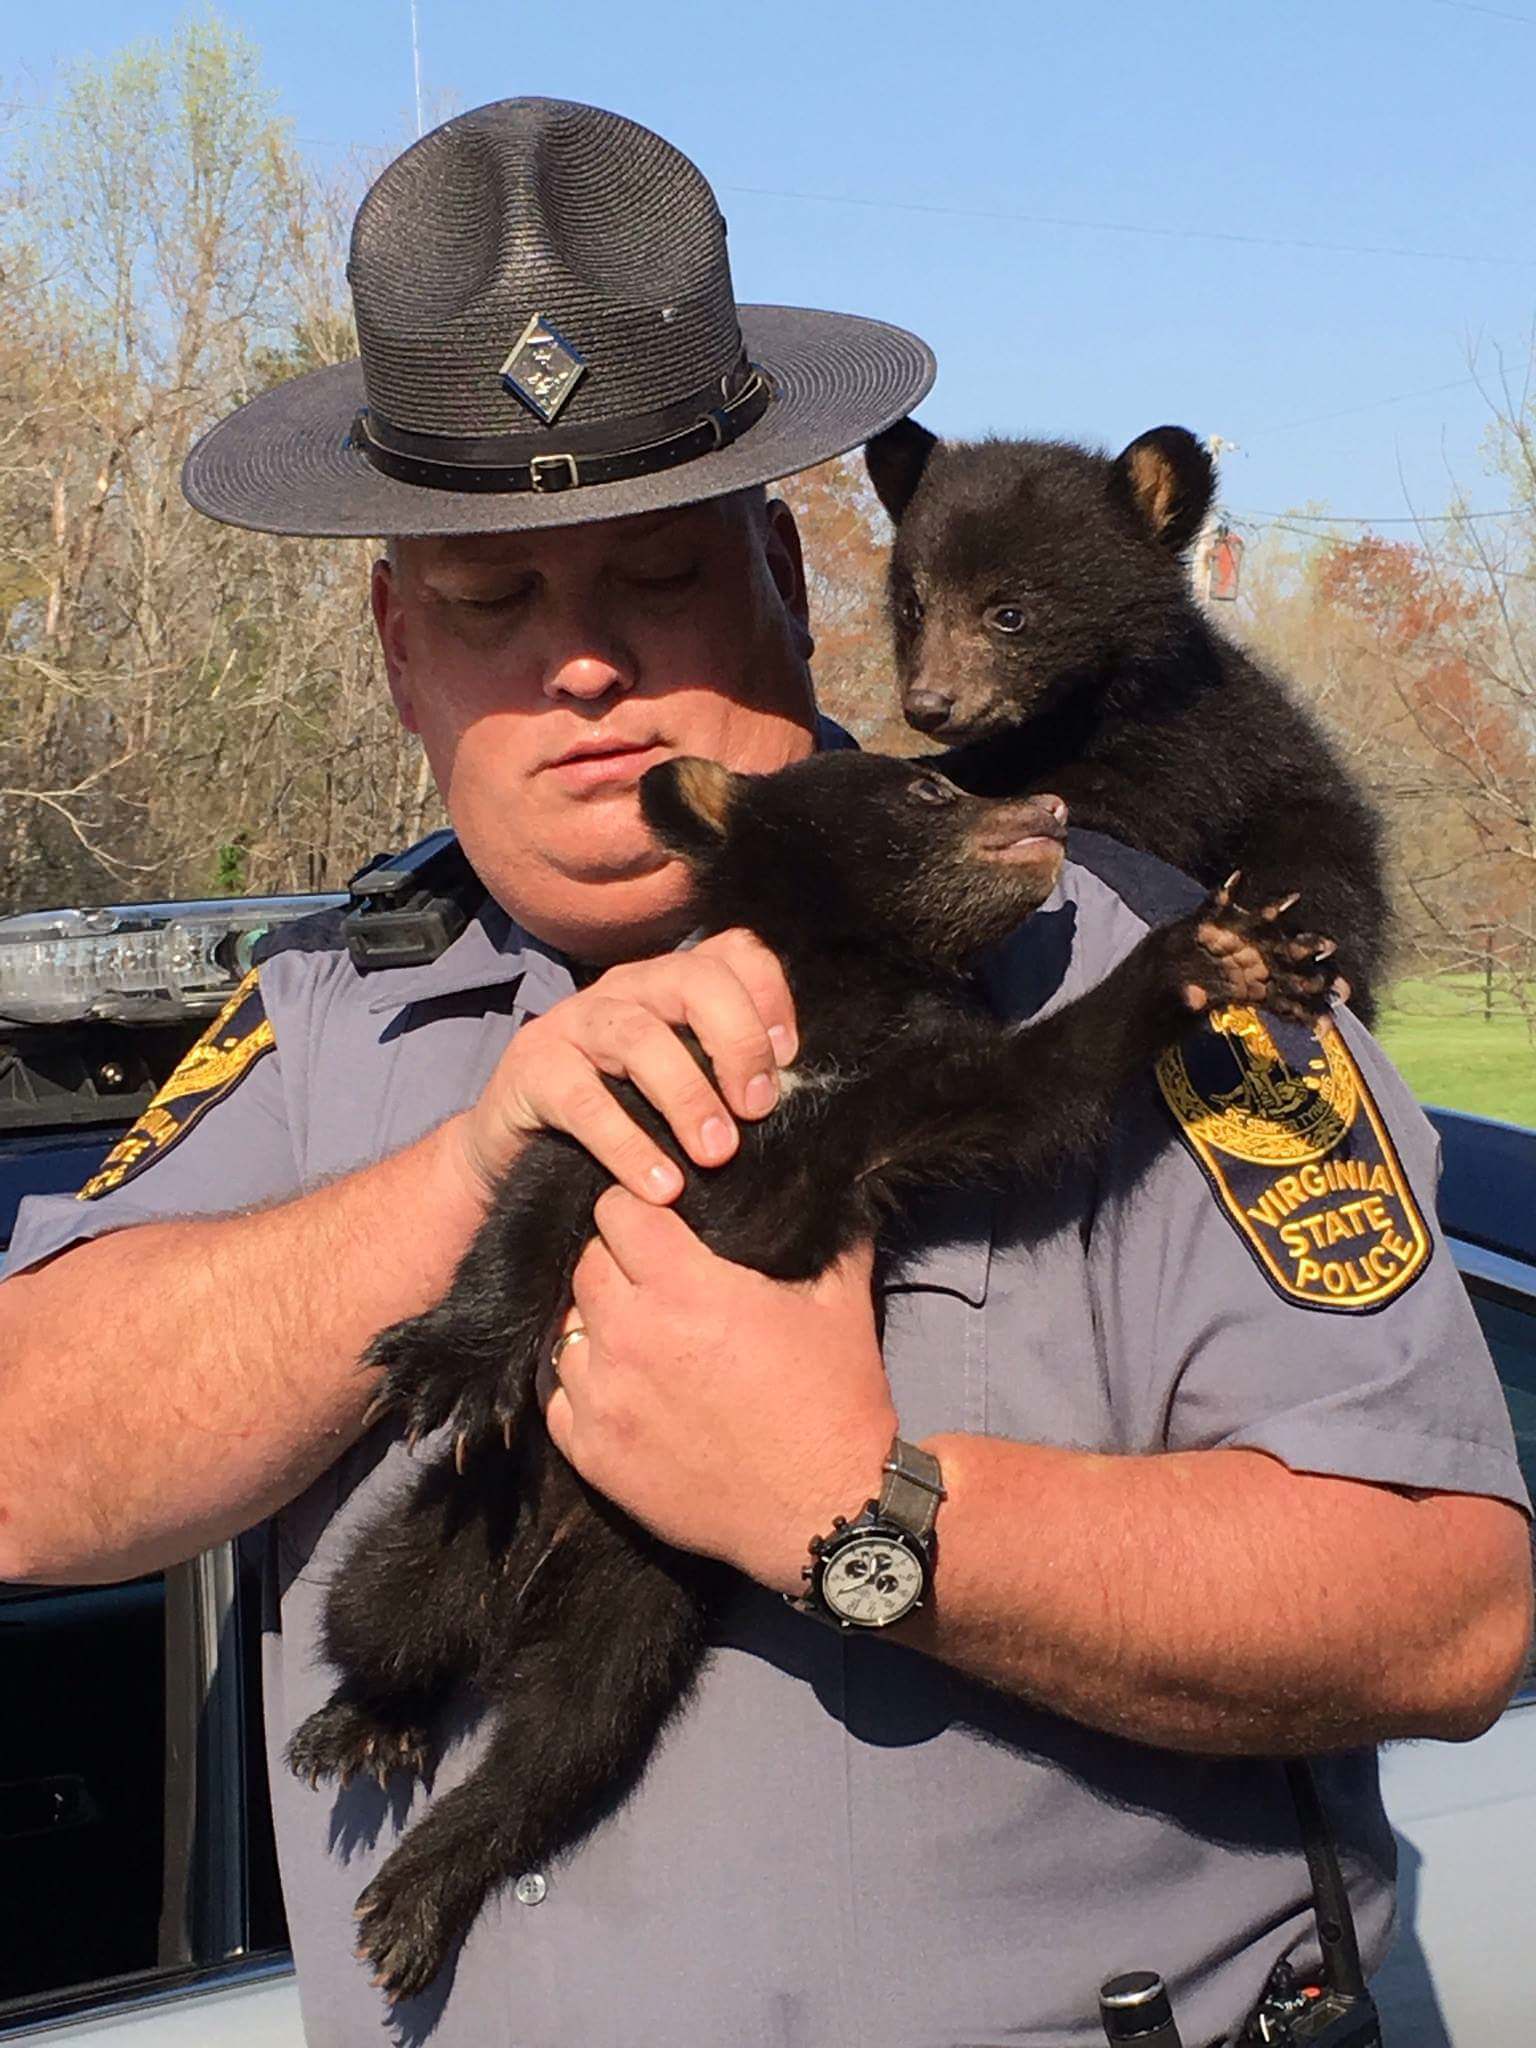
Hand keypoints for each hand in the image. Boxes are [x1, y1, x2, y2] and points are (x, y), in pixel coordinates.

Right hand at [447, 928, 796, 1204]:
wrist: (517, 1159)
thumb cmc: (620, 1125)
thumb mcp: (682, 1095)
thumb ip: (730, 1081)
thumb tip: (795, 1098)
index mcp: (671, 986)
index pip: (734, 953)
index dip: (771, 998)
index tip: (789, 1062)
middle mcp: (626, 990)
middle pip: (693, 979)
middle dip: (736, 1042)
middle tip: (758, 1110)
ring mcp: (574, 1023)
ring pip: (640, 1038)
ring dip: (688, 1098)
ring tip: (716, 1154)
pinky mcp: (531, 1068)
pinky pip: (583, 1099)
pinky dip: (628, 1144)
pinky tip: (660, 1185)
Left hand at [545, 1189, 895, 1594]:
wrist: (826, 1512)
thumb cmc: (835, 1401)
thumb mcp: (841, 1301)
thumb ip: (828, 1233)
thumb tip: (826, 1184)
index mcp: (686, 1289)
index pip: (618, 1212)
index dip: (639, 1209)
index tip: (659, 1221)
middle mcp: (632, 1336)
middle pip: (586, 1265)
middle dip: (616, 1261)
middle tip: (653, 1278)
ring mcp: (605, 1400)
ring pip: (566, 1330)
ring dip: (597, 1325)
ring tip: (638, 1335)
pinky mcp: (593, 1455)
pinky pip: (559, 1398)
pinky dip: (585, 1386)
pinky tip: (623, 1387)